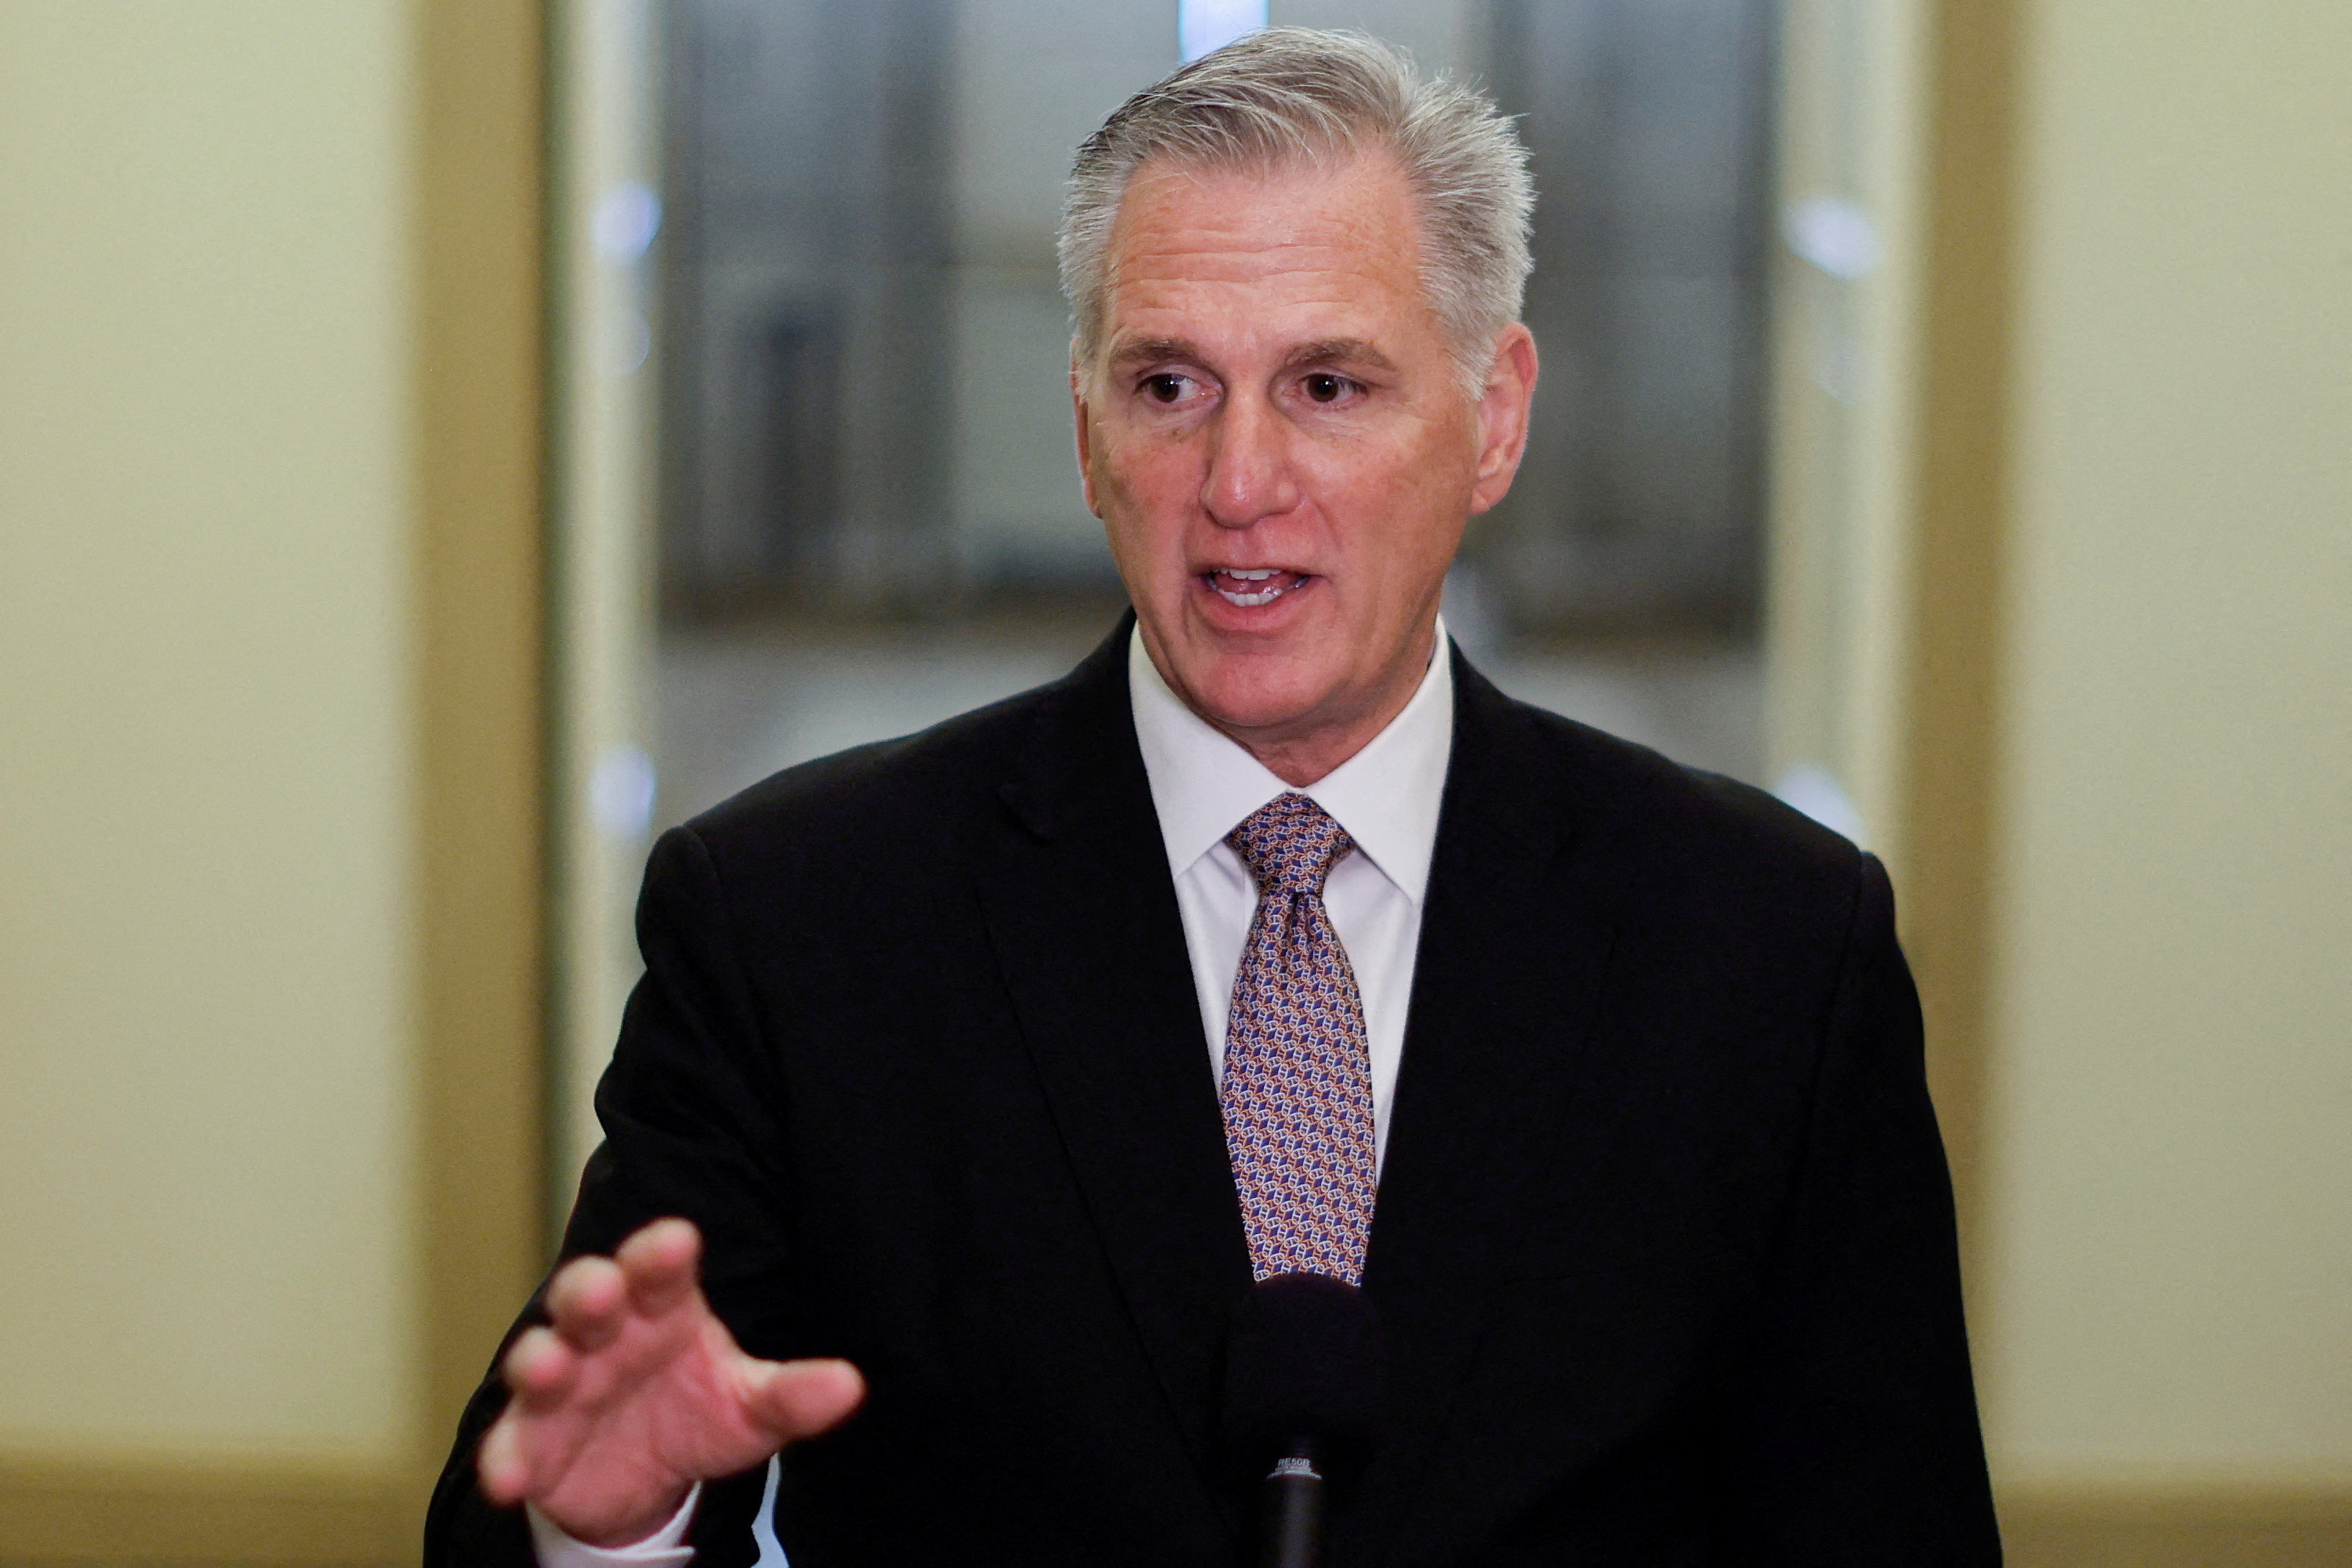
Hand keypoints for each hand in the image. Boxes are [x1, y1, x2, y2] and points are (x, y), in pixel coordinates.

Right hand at [476, 1218, 864, 1545]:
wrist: (646, 1478)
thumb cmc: (699, 1409)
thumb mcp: (752, 1407)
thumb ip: (792, 1394)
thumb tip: (850, 1385)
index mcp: (662, 1307)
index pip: (660, 1269)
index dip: (662, 1252)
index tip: (677, 1240)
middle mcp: (605, 1334)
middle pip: (587, 1295)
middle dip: (589, 1289)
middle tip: (601, 1289)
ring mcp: (562, 1384)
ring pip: (539, 1356)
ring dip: (538, 1359)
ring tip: (547, 1366)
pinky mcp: (531, 1441)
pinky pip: (510, 1444)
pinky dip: (506, 1456)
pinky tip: (511, 1476)